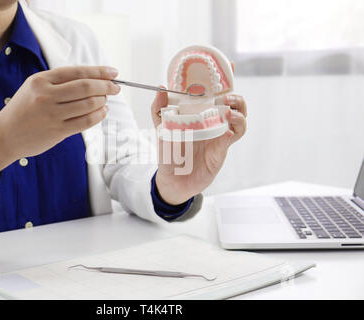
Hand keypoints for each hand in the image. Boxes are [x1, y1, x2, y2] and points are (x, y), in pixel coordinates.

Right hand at [0, 66, 120, 179]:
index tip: (113, 73)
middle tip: (116, 87)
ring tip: (106, 100)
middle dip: (106, 86)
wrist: (4, 136)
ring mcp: (52, 114)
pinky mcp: (57, 131)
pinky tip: (102, 112)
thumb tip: (92, 79)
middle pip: (86, 87)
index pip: (77, 72)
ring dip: (102, 101)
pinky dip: (98, 116)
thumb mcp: (34, 88)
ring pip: (88, 104)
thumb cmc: (23, 110)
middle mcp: (46, 95)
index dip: (99, 72)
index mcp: (41, 80)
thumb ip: (58, 83)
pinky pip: (85, 121)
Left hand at [151, 65, 246, 204]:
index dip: (226, 79)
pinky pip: (236, 133)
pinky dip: (238, 125)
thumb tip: (160, 87)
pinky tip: (230, 122)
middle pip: (234, 103)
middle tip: (226, 94)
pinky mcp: (222, 148)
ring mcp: (219, 134)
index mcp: (200, 114)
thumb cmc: (169, 153)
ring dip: (238, 108)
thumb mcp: (161, 129)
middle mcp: (212, 122)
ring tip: (229, 107)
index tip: (231, 65)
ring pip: (240, 116)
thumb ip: (159, 109)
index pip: (216, 93)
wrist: (172, 180)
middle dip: (235, 94)